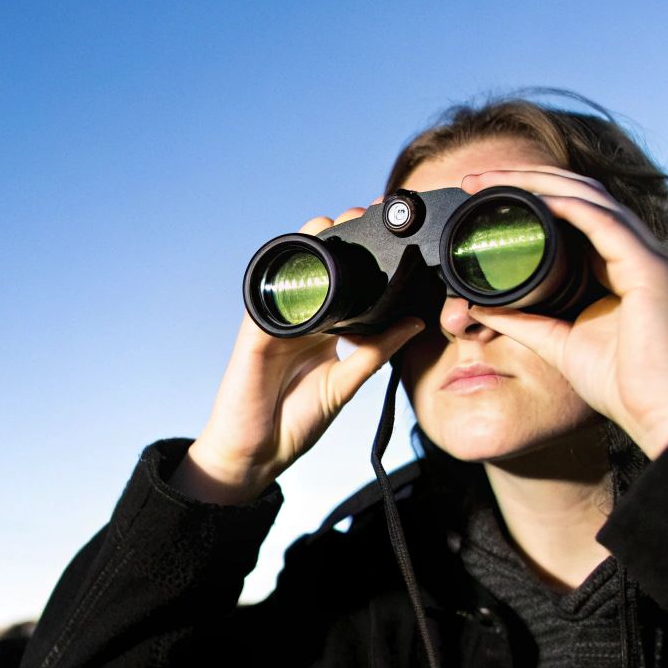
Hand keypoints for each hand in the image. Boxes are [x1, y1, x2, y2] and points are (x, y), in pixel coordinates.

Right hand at [174, 202, 425, 503]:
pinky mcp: (254, 334)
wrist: (256, 454)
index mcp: (322, 331)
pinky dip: (281, 278)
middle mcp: (299, 321)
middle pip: (319, 270)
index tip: (392, 236)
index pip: (345, 284)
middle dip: (340, 238)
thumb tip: (413, 322)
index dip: (364, 259)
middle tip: (367, 214)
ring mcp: (275, 324)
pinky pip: (266, 298)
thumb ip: (376, 351)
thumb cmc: (294, 422)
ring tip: (333, 222)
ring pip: (292, 274)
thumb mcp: (345, 383)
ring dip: (310, 245)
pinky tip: (300, 258)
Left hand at [454, 167, 667, 458]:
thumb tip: (481, 304)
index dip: (531, 199)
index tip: (483, 198)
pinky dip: (569, 206)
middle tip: (478, 179)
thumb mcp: (559, 343)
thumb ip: (525, 320)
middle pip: (581, 197)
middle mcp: (641, 255)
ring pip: (591, 199)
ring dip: (539, 185)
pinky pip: (606, 223)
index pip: (575, 215)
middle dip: (527, 181)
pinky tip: (536, 198)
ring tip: (493, 180)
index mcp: (622, 268)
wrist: (661, 414)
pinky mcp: (654, 269)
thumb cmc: (622, 386)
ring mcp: (652, 258)